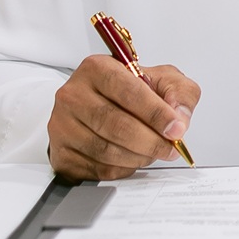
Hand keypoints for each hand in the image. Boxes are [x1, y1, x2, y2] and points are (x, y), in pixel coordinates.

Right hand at [47, 56, 198, 179]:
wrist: (97, 104)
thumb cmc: (130, 91)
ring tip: (154, 153)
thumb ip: (179, 93)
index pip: (129, 92)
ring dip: (138, 157)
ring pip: (105, 149)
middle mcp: (73, 94)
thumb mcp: (161, 80)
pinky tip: (133, 160)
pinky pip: (96, 168)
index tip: (176, 129)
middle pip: (115, 124)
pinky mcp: (59, 151)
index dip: (156, 113)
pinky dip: (122, 169)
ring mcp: (61, 124)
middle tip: (170, 148)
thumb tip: (179, 118)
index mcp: (97, 68)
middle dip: (150, 141)